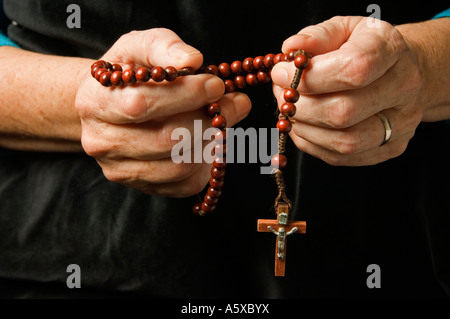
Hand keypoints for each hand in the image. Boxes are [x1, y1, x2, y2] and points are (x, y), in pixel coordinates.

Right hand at [75, 28, 250, 196]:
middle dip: (208, 120)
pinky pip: (185, 184)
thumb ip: (164, 47)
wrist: (110, 106)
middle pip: (165, 140)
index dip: (185, 95)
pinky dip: (207, 163)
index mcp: (94, 103)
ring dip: (212, 142)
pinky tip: (209, 140)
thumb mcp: (139, 46)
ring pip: (179, 166)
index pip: (141, 105)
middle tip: (235, 102)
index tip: (216, 84)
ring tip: (223, 119)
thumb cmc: (128, 74)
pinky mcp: (142, 187)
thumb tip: (192, 60)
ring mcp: (121, 170)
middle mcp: (101, 142)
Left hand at [271, 16, 422, 165]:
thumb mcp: (342, 29)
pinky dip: (312, 144)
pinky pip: (341, 157)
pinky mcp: (390, 148)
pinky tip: (303, 126)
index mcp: (392, 49)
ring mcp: (401, 123)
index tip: (280, 73)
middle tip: (282, 95)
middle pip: (344, 112)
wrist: (399, 70)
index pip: (352, 69)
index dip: (309, 77)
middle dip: (301, 107)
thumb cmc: (363, 48)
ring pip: (344, 142)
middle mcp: (404, 88)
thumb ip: (316, 37)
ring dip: (304, 129)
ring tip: (291, 111)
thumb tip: (290, 49)